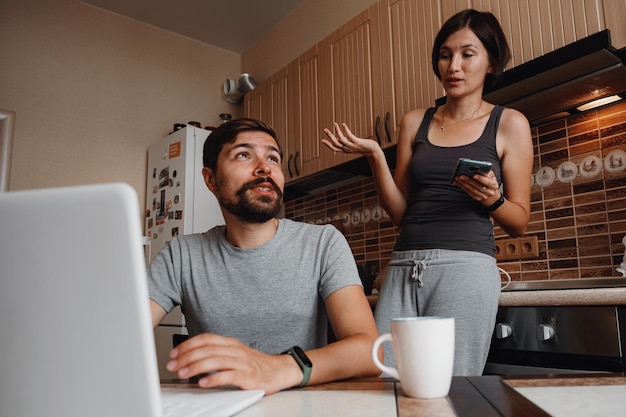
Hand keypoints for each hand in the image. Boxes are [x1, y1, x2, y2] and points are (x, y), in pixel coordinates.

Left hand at [166, 333, 301, 394]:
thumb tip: (191, 358)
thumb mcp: (235, 353)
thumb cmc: (256, 364)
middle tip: (173, 365)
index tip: (174, 353)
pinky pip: (229, 376)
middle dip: (187, 357)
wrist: (280, 370)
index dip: (188, 344)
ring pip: (216, 361)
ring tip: (183, 373)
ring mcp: (243, 363)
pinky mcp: (249, 377)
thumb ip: (217, 354)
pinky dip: (214, 379)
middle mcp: (236, 350)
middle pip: (208, 349)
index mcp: (231, 343)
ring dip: (196, 367)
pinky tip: (203, 383)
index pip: (206, 339)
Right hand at [322, 122, 379, 155]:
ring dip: (337, 131)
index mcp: (346, 150)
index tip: (322, 140)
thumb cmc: (364, 147)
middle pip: (336, 143)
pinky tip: (343, 124)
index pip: (334, 148)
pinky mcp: (357, 142)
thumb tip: (338, 137)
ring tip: (335, 124)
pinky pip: (350, 136)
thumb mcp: (352, 145)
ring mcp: (352, 146)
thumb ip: (345, 142)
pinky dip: (345, 130)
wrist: (373, 151)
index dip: (328, 144)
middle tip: (325, 130)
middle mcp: (348, 149)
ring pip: (341, 139)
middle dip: (330, 136)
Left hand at [452, 171, 499, 203]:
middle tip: (461, 175)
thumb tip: (477, 167)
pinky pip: (468, 192)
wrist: (490, 192)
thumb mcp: (491, 175)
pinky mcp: (476, 198)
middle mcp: (489, 192)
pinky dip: (462, 187)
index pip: (488, 182)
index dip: (481, 179)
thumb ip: (486, 172)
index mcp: (494, 185)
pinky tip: (457, 182)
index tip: (474, 175)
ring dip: (463, 184)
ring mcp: (483, 196)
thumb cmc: (489, 181)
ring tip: (456, 178)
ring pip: (471, 190)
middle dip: (468, 180)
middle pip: (477, 186)